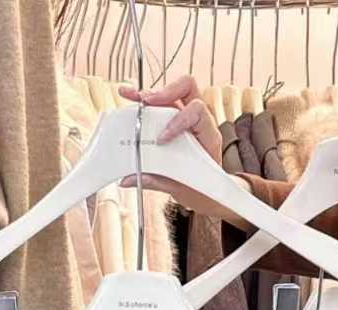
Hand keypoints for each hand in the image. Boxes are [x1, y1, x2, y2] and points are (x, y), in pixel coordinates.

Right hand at [118, 75, 252, 219]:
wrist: (208, 193)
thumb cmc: (200, 188)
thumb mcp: (181, 188)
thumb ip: (156, 181)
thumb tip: (129, 179)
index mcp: (208, 135)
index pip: (197, 111)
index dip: (177, 120)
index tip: (161, 139)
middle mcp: (199, 121)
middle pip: (187, 89)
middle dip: (164, 92)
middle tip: (145, 102)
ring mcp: (186, 119)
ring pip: (172, 92)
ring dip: (150, 93)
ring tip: (130, 96)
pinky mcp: (174, 121)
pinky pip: (162, 105)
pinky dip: (145, 100)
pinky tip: (130, 98)